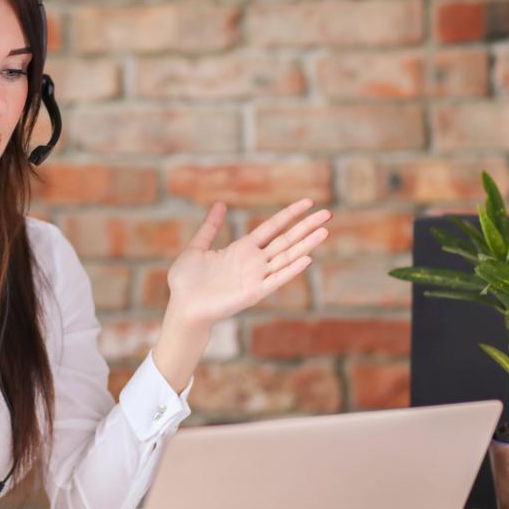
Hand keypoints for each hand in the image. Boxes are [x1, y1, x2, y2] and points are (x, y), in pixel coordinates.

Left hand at [166, 199, 330, 328]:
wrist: (181, 307)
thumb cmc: (186, 281)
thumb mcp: (198, 247)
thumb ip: (210, 226)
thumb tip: (221, 204)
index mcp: (242, 249)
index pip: (272, 227)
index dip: (289, 215)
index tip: (307, 202)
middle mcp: (253, 262)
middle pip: (285, 240)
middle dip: (306, 227)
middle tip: (327, 213)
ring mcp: (255, 277)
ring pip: (286, 257)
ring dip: (306, 244)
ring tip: (325, 231)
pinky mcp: (253, 293)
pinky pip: (276, 279)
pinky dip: (291, 270)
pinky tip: (307, 258)